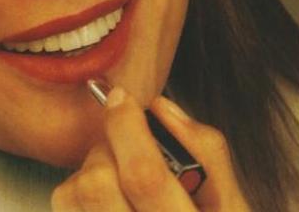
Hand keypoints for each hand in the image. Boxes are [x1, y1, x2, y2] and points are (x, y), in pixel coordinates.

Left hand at [52, 87, 250, 210]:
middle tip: (127, 149)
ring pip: (74, 194)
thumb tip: (162, 109)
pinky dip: (79, 193)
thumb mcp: (232, 205)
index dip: (126, 127)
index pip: (144, 175)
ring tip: (118, 180)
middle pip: (98, 183)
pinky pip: (66, 206)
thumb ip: (206, 154)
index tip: (120, 98)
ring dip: (91, 172)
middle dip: (109, 150)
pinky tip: (107, 200)